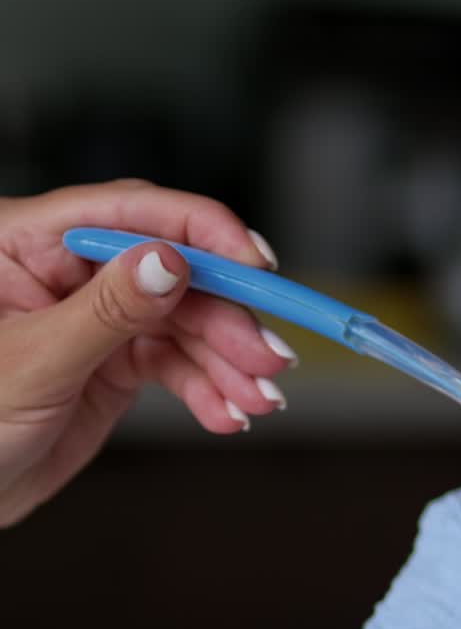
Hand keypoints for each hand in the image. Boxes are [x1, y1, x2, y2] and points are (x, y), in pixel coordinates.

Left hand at [0, 179, 296, 524]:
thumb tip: (170, 262)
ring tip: (258, 400)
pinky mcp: (117, 361)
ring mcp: (97, 317)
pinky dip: (211, 391)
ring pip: (187, 323)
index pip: (129, 214)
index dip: (202, 232)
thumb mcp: (33, 363)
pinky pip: (179, 365)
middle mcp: (67, 271)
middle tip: (266, 359)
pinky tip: (227, 414)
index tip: (255, 264)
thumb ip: (105, 311)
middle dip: (228, 321)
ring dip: (230, 364)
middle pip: (175, 274)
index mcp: (26, 242)